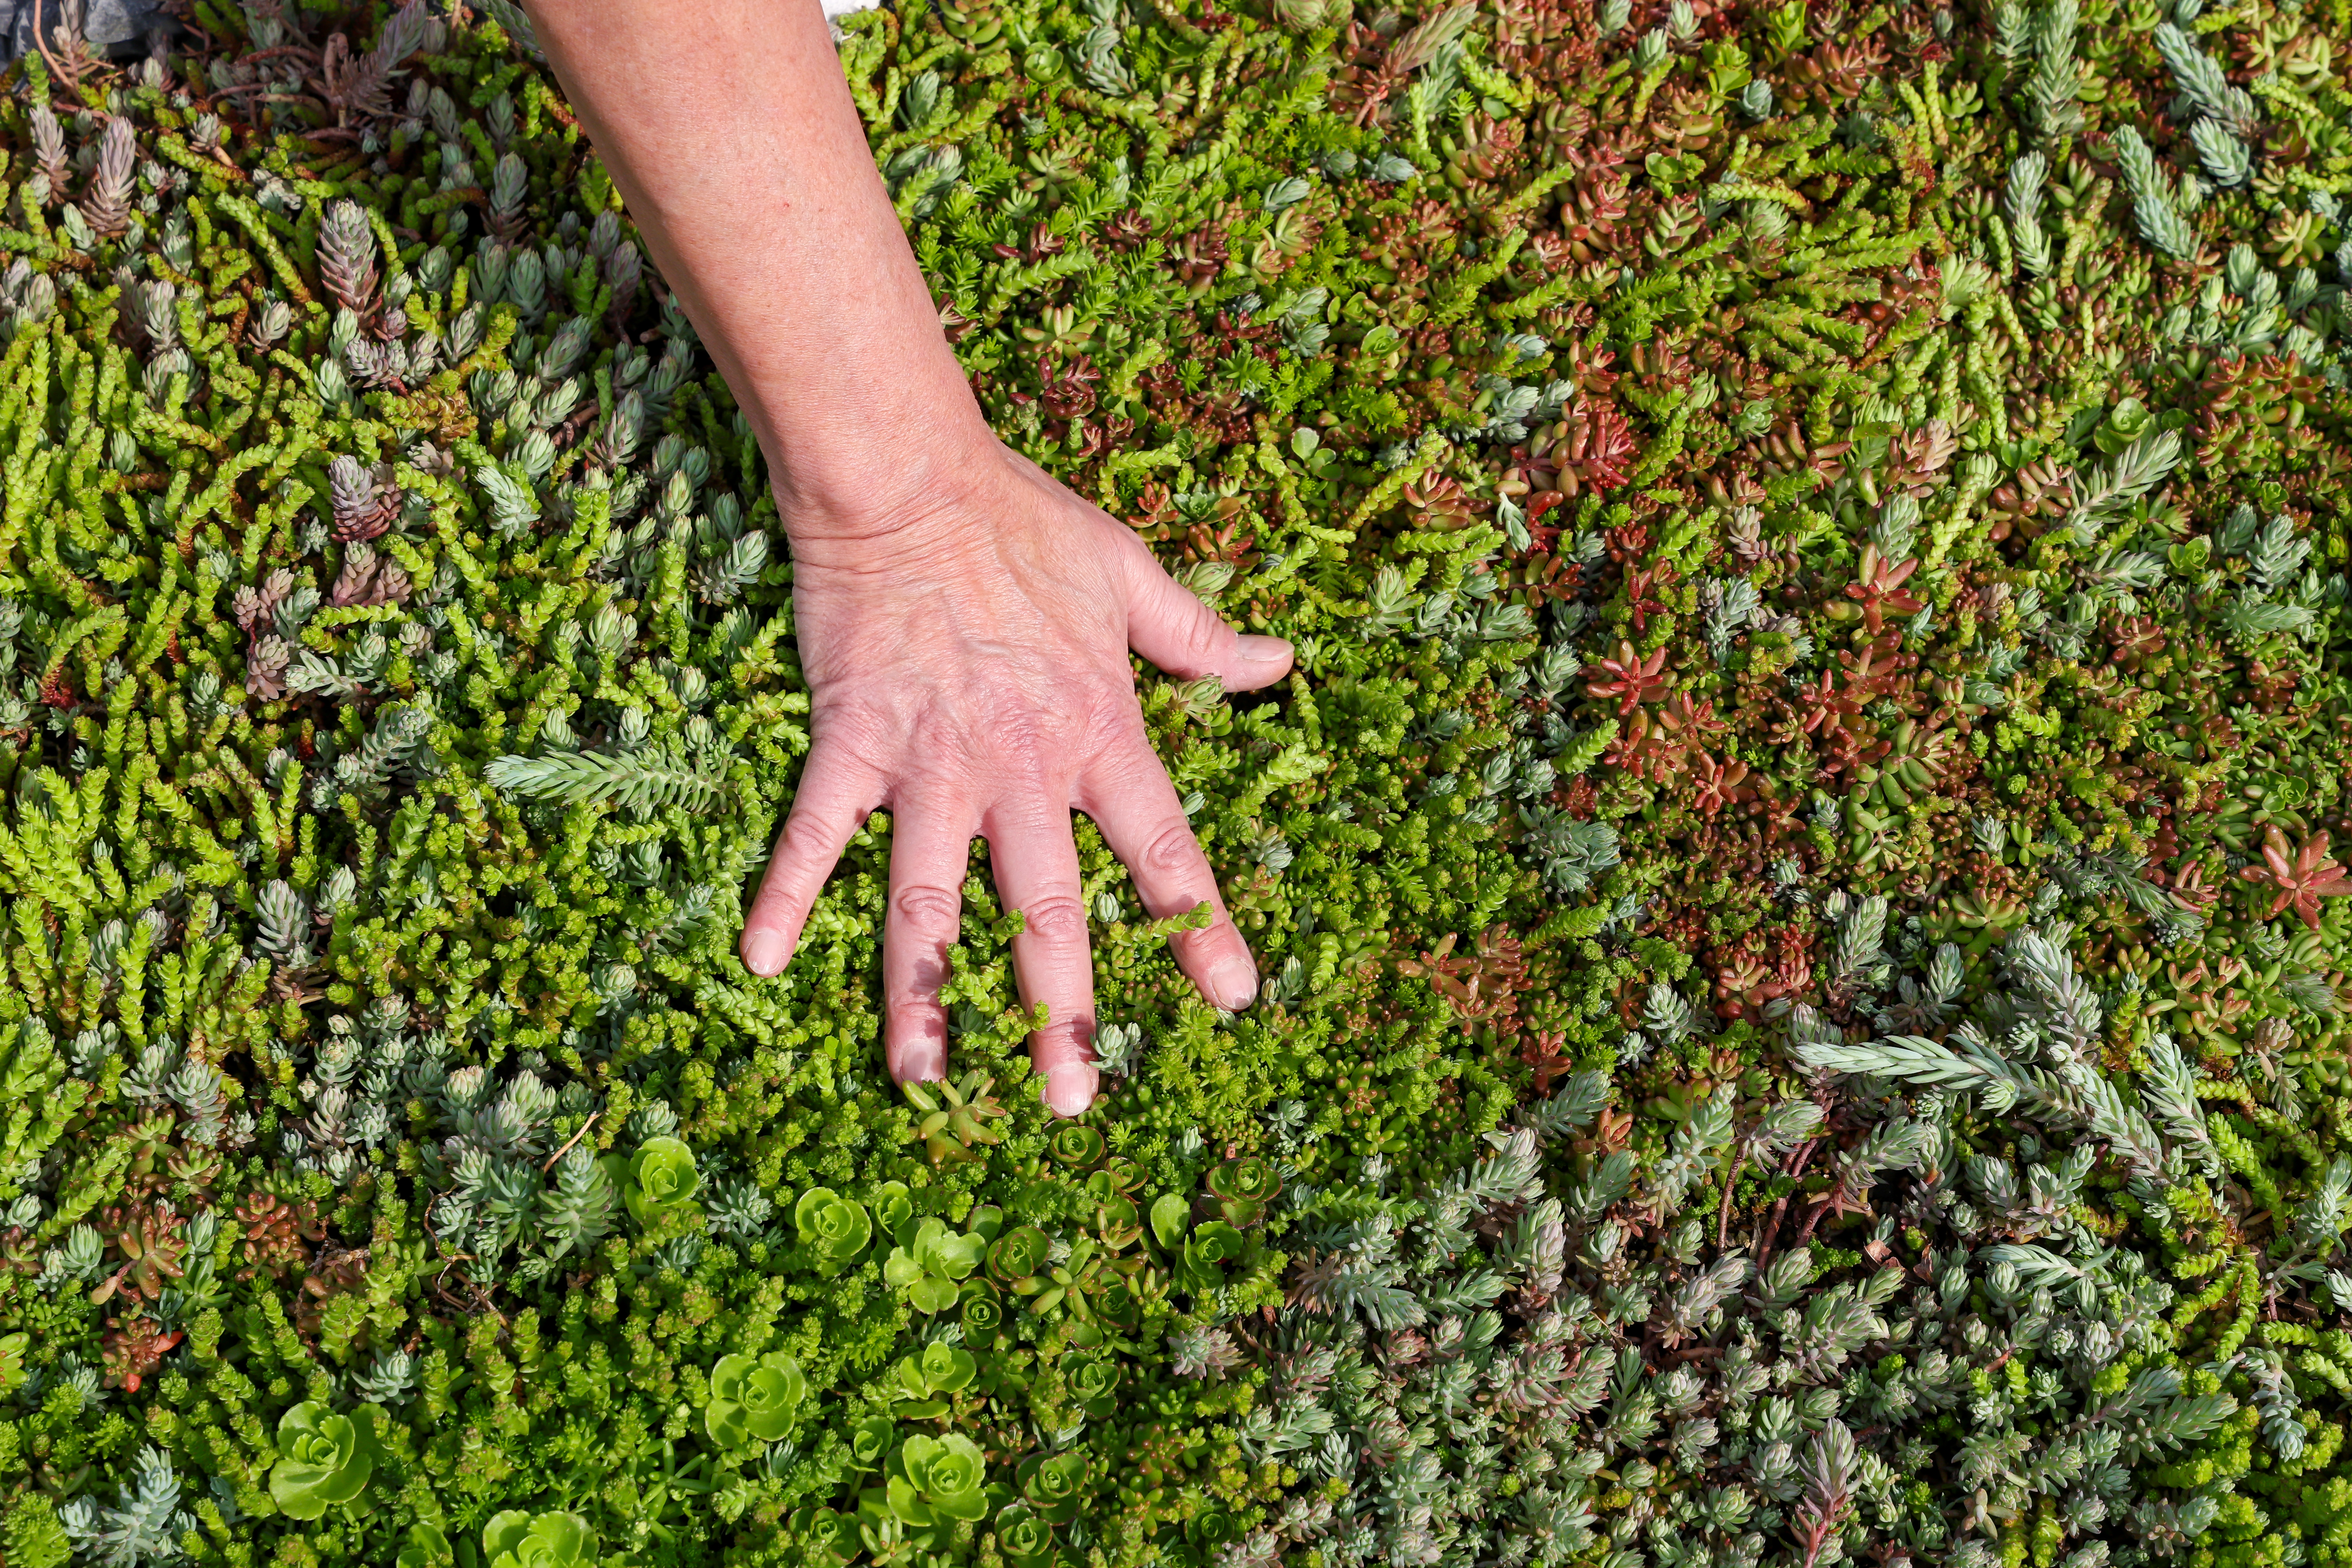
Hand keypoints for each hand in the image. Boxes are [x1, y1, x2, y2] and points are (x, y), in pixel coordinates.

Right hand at [738, 441, 1293, 1115]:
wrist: (907, 474)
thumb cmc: (1022, 519)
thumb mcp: (1129, 574)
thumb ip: (1201, 637)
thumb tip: (1282, 664)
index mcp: (1097, 729)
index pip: (1162, 845)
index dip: (1198, 924)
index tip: (1232, 999)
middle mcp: (1019, 765)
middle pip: (1042, 908)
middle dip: (1058, 1009)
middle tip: (1073, 1103)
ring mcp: (929, 762)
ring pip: (928, 900)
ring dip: (921, 994)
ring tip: (923, 1082)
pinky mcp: (851, 741)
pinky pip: (815, 831)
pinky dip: (787, 893)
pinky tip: (762, 963)